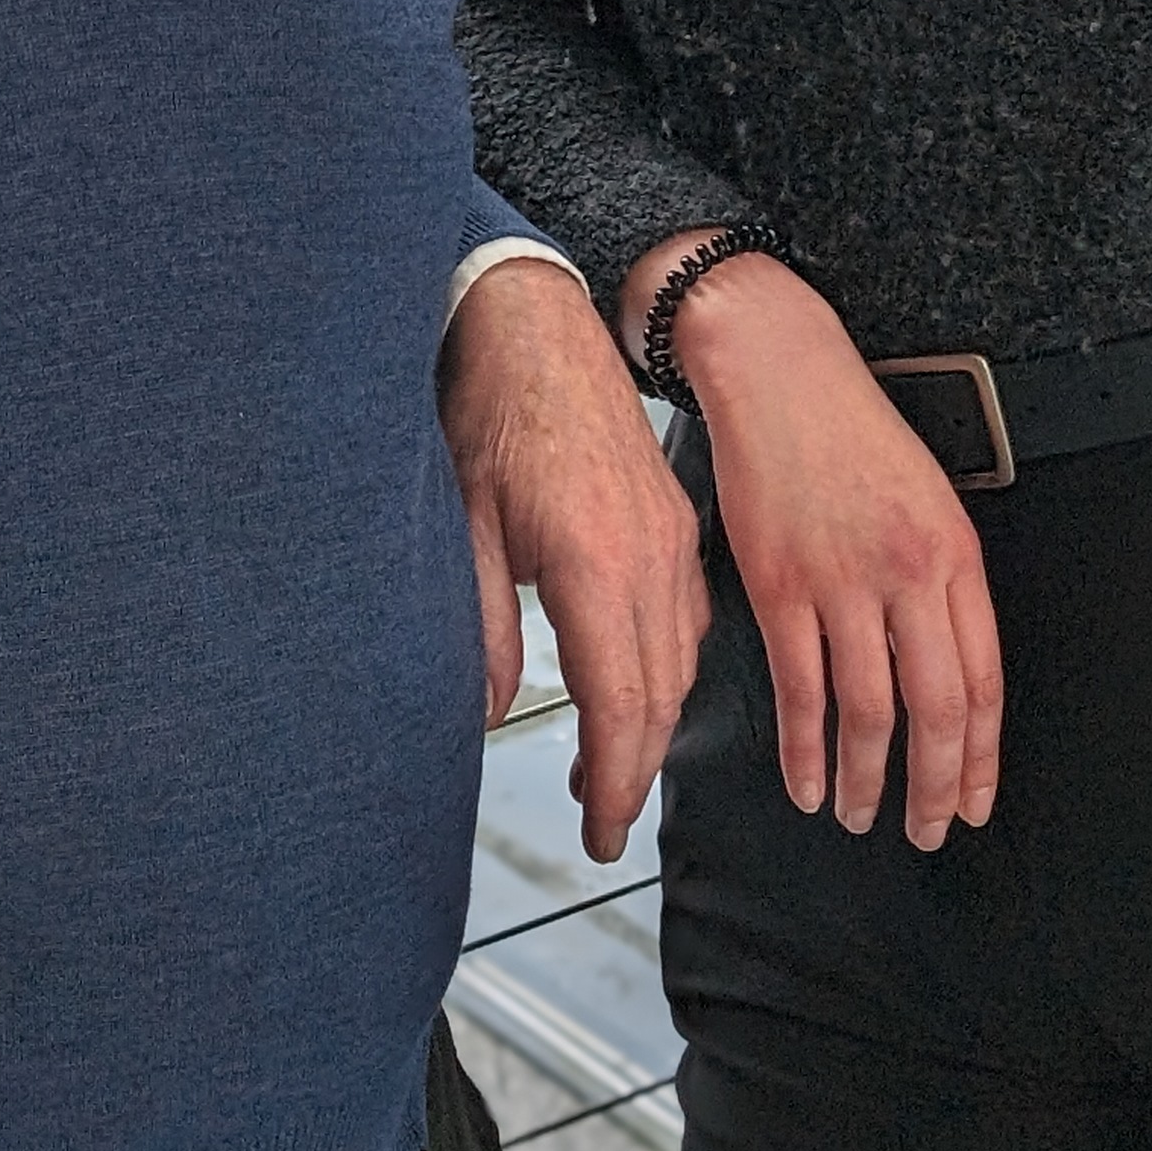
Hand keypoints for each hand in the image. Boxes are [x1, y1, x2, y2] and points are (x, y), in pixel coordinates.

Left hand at [438, 255, 707, 860]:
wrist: (532, 321)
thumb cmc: (490, 406)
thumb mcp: (463, 522)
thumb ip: (480, 623)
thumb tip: (490, 709)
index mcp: (596, 558)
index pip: (621, 701)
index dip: (614, 779)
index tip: (599, 829)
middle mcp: (648, 551)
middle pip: (661, 692)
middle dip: (636, 769)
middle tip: (603, 822)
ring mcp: (668, 531)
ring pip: (681, 657)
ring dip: (652, 720)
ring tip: (612, 767)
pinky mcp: (671, 515)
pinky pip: (688, 613)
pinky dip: (668, 665)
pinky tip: (638, 682)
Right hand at [632, 239, 1003, 852]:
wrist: (778, 369)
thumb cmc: (852, 427)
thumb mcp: (930, 495)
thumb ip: (943, 580)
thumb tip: (950, 669)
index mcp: (954, 554)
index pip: (983, 681)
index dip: (982, 756)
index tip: (977, 802)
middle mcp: (906, 574)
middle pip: (934, 709)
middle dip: (935, 786)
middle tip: (929, 831)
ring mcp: (840, 582)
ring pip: (866, 711)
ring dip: (865, 779)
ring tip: (860, 815)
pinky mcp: (778, 585)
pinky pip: (798, 688)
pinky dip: (802, 747)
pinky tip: (805, 779)